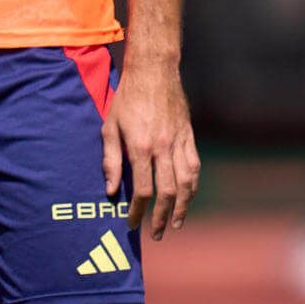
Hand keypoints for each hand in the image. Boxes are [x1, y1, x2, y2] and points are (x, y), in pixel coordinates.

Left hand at [101, 58, 199, 240]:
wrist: (154, 70)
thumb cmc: (128, 97)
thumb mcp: (110, 126)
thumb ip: (110, 160)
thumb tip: (112, 190)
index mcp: (140, 146)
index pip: (143, 189)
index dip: (138, 211)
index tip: (132, 224)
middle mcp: (162, 146)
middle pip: (167, 191)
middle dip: (161, 216)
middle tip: (156, 233)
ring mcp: (179, 141)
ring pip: (187, 181)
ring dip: (182, 206)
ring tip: (176, 222)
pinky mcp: (188, 134)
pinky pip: (194, 165)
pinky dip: (193, 185)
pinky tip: (188, 196)